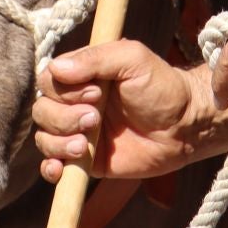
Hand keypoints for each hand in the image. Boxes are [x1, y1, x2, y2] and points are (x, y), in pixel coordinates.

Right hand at [32, 40, 227, 183]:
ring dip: (59, 143)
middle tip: (95, 119)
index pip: (49, 80)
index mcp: (82, 75)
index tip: (96, 93)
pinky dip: (51, 167)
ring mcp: (78, 133)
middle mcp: (75, 103)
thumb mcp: (132, 59)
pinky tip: (61, 169)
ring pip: (45, 138)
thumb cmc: (161, 86)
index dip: (65, 90)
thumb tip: (57, 68)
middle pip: (43, 111)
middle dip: (64, 118)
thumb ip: (96, 59)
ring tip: (86, 145)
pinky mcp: (86, 161)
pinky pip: (54, 165)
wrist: (185, 126)